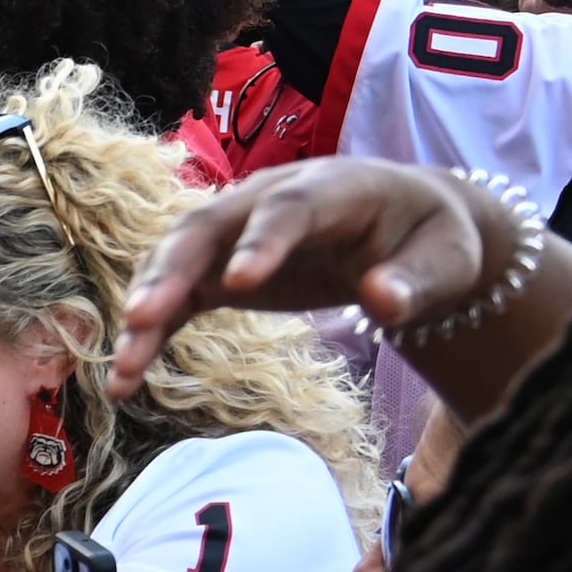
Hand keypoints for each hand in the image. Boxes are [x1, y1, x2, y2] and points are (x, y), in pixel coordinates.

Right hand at [113, 159, 521, 397]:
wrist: (406, 232)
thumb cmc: (430, 242)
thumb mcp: (447, 261)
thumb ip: (418, 281)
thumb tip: (384, 302)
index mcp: (333, 188)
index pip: (289, 209)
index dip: (262, 240)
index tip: (239, 283)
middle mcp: (268, 199)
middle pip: (207, 227)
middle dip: (171, 271)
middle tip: (142, 318)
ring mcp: (236, 232)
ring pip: (175, 260)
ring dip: (145, 308)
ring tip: (123, 367)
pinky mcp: (219, 269)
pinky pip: (174, 298)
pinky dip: (148, 335)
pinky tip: (125, 383)